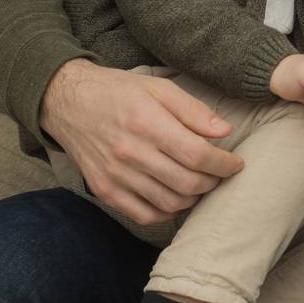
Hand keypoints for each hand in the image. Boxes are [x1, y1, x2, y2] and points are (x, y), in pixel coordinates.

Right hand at [40, 59, 243, 225]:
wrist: (68, 102)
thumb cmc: (118, 91)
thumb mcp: (158, 87)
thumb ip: (193, 110)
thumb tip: (225, 132)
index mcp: (147, 123)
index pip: (197, 155)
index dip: (224, 164)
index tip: (235, 164)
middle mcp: (130, 153)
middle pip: (187, 183)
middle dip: (213, 182)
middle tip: (219, 174)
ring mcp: (115, 176)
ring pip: (169, 203)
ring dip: (193, 198)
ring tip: (200, 184)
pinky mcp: (104, 190)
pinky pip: (144, 215)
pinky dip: (166, 212)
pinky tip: (174, 196)